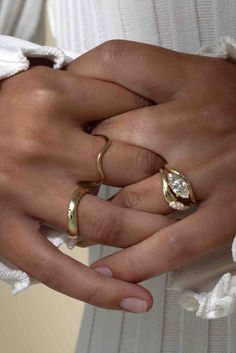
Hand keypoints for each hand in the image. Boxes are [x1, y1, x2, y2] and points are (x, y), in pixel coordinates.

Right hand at [0, 59, 174, 310]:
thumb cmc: (9, 112)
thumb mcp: (48, 85)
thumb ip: (96, 92)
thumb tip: (148, 111)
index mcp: (53, 97)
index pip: (129, 109)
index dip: (158, 125)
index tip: (171, 141)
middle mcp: (40, 144)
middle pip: (129, 167)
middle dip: (163, 180)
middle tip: (177, 189)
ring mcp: (24, 193)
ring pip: (107, 221)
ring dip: (147, 231)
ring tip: (168, 234)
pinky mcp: (9, 234)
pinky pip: (59, 270)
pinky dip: (100, 290)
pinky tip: (135, 300)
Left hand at [73, 40, 235, 284]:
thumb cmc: (235, 101)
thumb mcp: (197, 72)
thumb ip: (147, 75)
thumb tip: (89, 84)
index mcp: (187, 79)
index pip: (116, 64)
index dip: (81, 81)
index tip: (65, 107)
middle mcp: (191, 123)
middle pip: (111, 140)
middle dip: (81, 161)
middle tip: (59, 178)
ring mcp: (208, 172)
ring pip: (132, 198)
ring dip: (96, 215)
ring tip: (74, 226)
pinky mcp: (226, 213)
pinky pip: (173, 242)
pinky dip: (137, 260)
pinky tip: (107, 273)